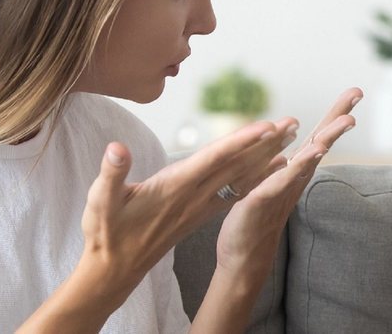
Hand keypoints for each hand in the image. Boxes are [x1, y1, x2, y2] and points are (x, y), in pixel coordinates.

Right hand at [78, 116, 300, 293]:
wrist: (114, 269)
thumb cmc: (105, 232)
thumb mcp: (99, 201)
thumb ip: (110, 174)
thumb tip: (116, 148)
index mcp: (174, 188)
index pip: (213, 159)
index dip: (239, 141)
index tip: (265, 127)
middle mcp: (193, 196)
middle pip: (236, 165)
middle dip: (265, 143)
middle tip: (292, 123)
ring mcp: (198, 206)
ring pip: (238, 178)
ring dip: (265, 158)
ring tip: (289, 140)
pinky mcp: (198, 213)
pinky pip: (234, 191)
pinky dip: (254, 177)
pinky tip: (269, 170)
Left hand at [214, 87, 360, 276]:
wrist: (243, 258)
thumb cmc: (256, 221)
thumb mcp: (270, 186)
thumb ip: (283, 169)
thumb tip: (292, 153)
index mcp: (293, 172)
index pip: (317, 138)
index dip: (334, 115)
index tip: (355, 92)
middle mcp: (293, 179)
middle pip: (320, 143)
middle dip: (338, 118)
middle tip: (358, 94)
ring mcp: (281, 190)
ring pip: (307, 160)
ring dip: (326, 139)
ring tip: (347, 121)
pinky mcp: (263, 202)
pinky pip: (280, 182)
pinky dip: (294, 168)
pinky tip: (306, 155)